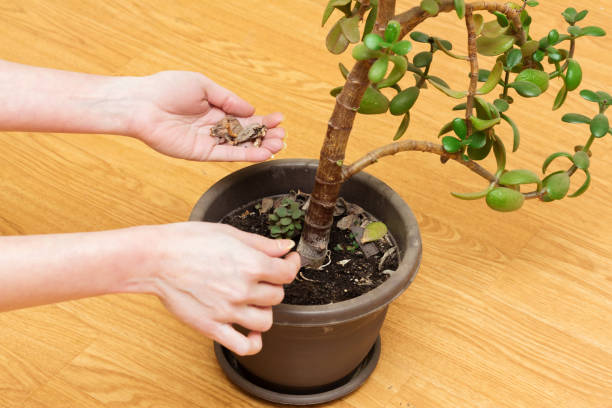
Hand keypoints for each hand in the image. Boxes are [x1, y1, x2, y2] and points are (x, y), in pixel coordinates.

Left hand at [127, 71, 285, 161]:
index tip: (279, 119)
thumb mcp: (203, 85)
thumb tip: (250, 109)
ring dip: (259, 146)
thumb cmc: (166, 88)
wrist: (141, 104)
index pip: (243, 116)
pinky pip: (227, 155)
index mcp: (213, 108)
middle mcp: (212, 127)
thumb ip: (228, 99)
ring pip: (238, 146)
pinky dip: (245, 155)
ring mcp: (207, 141)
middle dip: (265, 134)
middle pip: (244, 133)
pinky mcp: (200, 153)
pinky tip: (262, 153)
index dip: (261, 118)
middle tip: (282, 135)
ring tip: (279, 145)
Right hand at [139, 222, 299, 355]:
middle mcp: (243, 289)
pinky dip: (253, 342)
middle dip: (272, 285)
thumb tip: (285, 248)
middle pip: (277, 296)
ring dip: (263, 311)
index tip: (288, 262)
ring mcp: (228, 311)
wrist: (155, 259)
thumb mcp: (230, 234)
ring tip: (252, 301)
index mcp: (251, 264)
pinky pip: (244, 346)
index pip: (287, 273)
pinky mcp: (212, 327)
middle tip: (261, 278)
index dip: (292, 266)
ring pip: (266, 321)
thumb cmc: (188, 241)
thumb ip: (262, 244)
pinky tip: (250, 330)